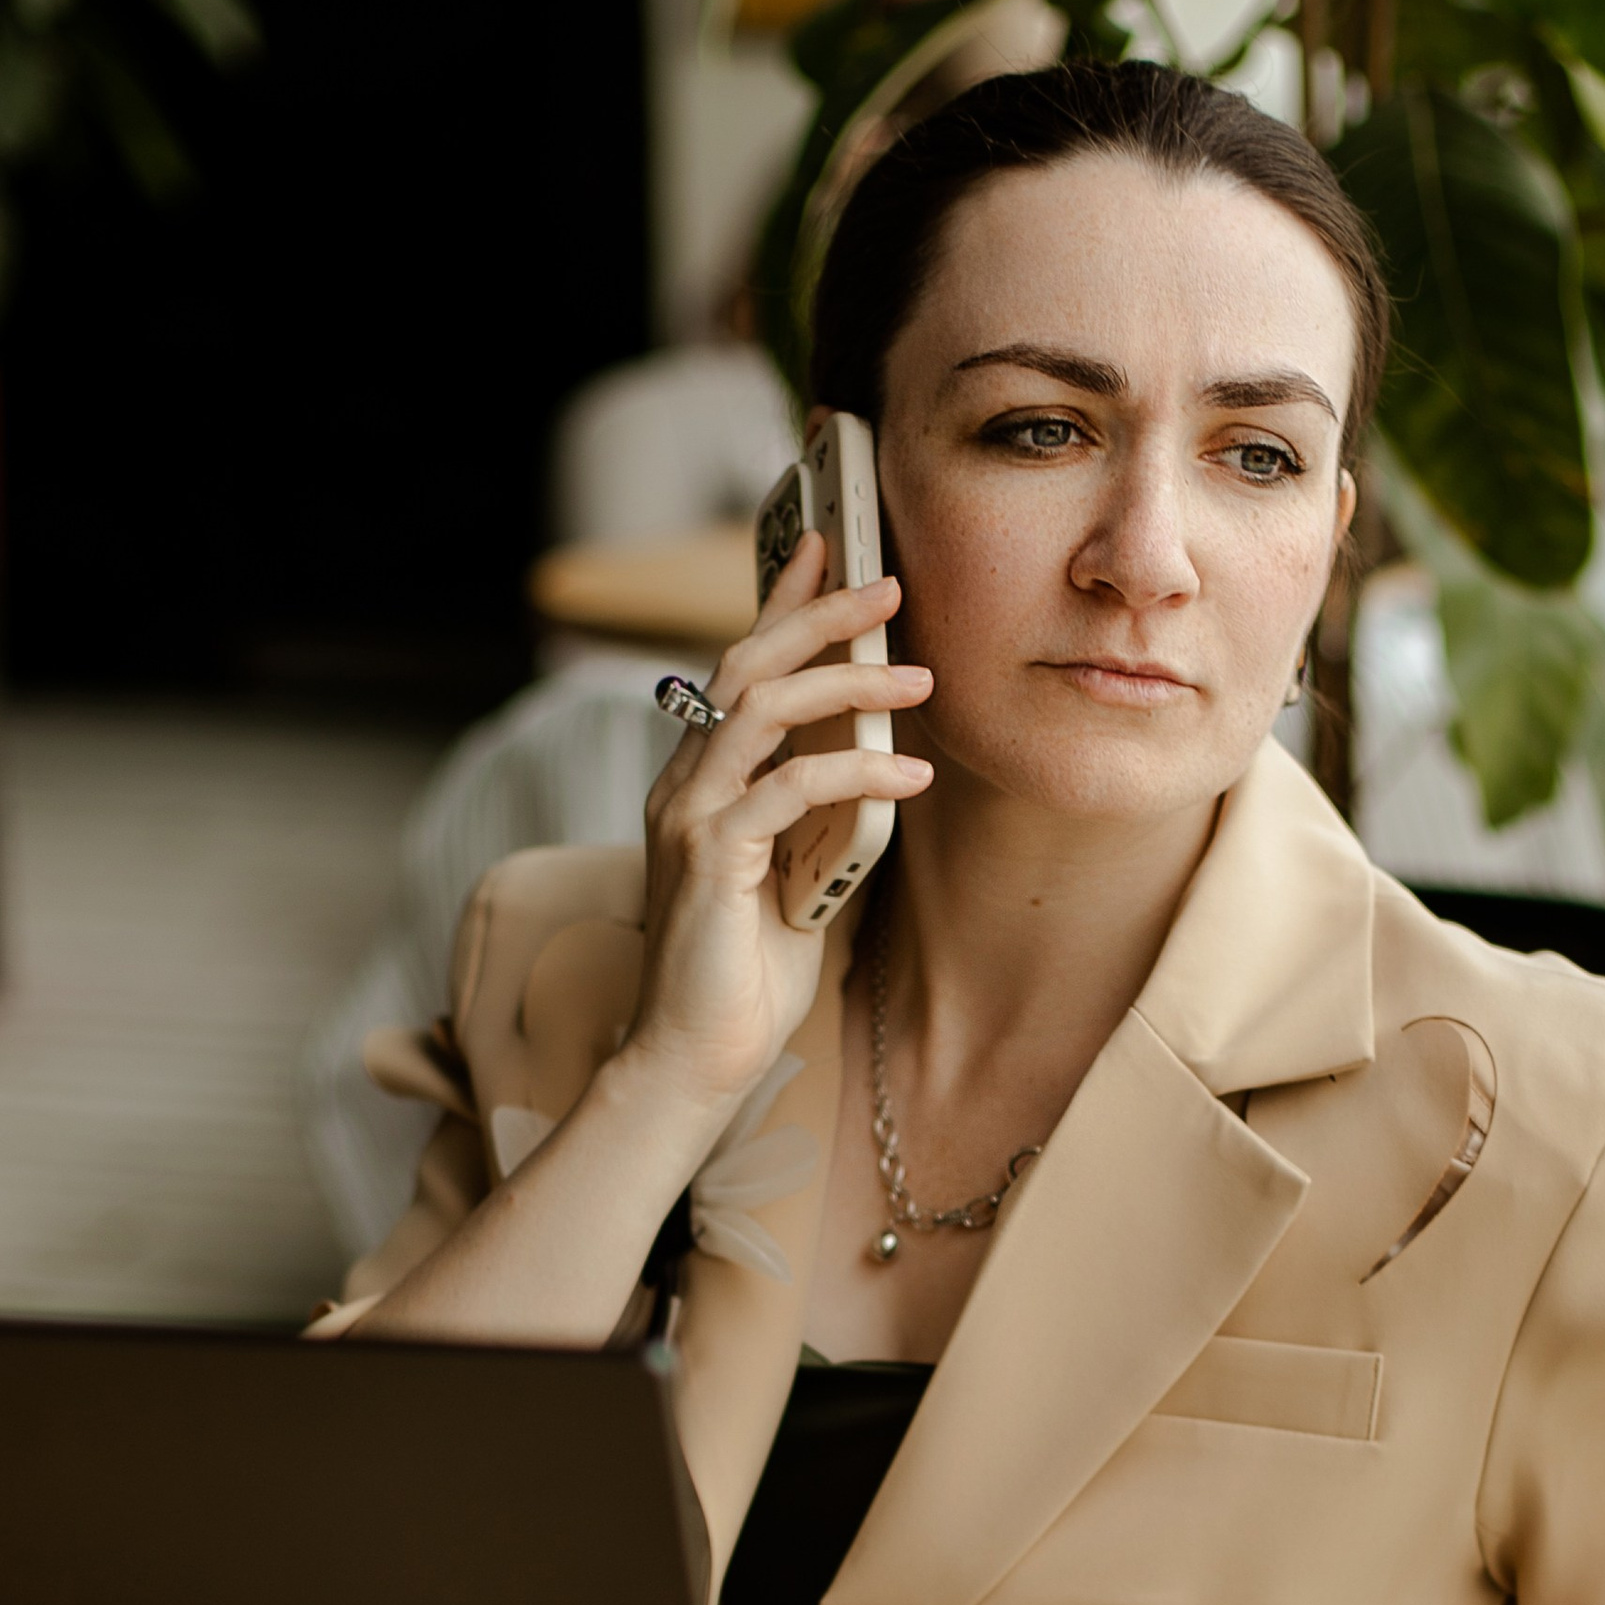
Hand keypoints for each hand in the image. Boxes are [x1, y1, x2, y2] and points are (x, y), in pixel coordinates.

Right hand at [626, 531, 933, 1117]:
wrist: (694, 1058)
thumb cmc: (744, 978)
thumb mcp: (796, 877)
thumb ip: (819, 818)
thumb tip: (880, 767)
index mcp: (699, 783)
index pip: (739, 670)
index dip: (780, 602)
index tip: (826, 546)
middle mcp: (684, 786)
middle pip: (746, 667)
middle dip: (818, 615)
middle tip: (888, 584)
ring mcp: (691, 818)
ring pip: (764, 712)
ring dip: (847, 684)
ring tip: (920, 676)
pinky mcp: (712, 858)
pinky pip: (791, 789)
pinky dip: (857, 773)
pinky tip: (911, 776)